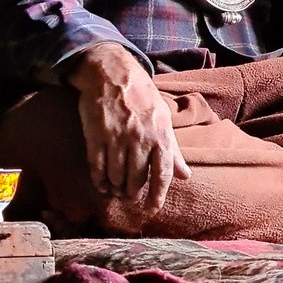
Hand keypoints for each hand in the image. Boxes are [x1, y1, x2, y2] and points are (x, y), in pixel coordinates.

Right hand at [66, 43, 190, 212]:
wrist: (112, 72)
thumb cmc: (142, 96)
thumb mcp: (164, 118)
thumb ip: (173, 150)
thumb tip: (186, 176)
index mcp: (160, 134)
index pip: (162, 174)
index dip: (157, 196)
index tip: (152, 209)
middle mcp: (139, 139)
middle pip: (136, 180)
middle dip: (134, 194)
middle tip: (131, 198)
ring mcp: (116, 138)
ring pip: (116, 177)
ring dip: (116, 189)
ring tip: (117, 191)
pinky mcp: (96, 136)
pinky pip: (97, 168)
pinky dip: (99, 181)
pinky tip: (102, 184)